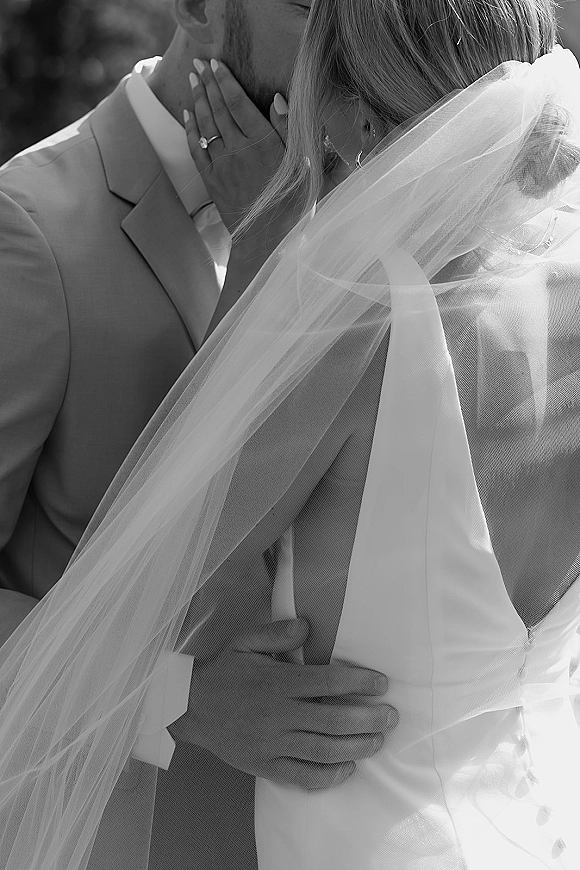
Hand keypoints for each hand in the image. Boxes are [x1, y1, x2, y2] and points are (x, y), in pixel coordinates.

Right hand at [168, 618, 398, 790]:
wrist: (190, 707)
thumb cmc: (224, 671)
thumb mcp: (245, 641)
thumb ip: (277, 632)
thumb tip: (308, 627)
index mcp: (277, 683)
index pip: (328, 682)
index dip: (359, 682)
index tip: (382, 683)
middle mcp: (279, 715)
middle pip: (334, 720)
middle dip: (369, 718)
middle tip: (392, 716)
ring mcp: (273, 744)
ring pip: (324, 750)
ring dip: (357, 746)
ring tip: (378, 740)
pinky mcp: (266, 766)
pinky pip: (303, 776)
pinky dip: (329, 775)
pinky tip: (348, 768)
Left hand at [184, 59, 302, 259]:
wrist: (267, 242)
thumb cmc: (292, 207)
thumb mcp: (303, 168)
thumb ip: (290, 132)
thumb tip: (277, 100)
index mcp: (262, 143)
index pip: (239, 103)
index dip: (226, 81)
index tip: (217, 63)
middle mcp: (238, 149)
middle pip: (219, 108)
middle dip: (208, 83)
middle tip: (199, 63)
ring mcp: (222, 165)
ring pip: (206, 124)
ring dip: (198, 99)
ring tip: (192, 78)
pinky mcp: (212, 181)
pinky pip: (196, 149)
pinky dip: (191, 128)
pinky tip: (188, 113)